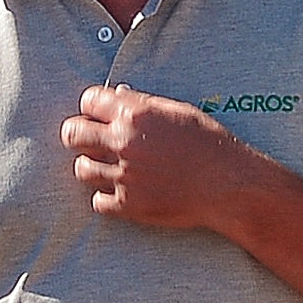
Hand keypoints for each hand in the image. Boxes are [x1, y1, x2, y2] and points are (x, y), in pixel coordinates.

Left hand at [60, 85, 252, 230]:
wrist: (229, 185)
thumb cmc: (210, 144)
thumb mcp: (178, 111)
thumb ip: (143, 105)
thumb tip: (117, 98)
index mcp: (135, 113)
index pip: (88, 101)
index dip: (91, 107)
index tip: (97, 115)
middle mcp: (123, 142)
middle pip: (73, 134)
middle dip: (78, 135)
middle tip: (88, 141)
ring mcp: (124, 175)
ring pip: (81, 169)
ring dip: (92, 167)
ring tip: (107, 168)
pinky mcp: (128, 205)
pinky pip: (97, 202)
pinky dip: (106, 198)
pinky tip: (121, 191)